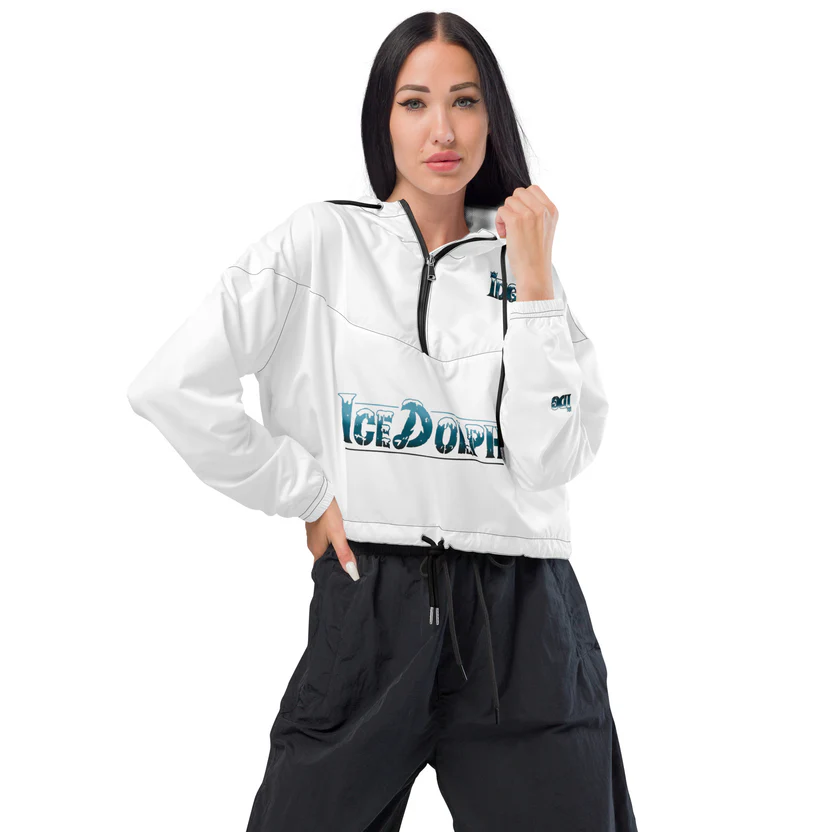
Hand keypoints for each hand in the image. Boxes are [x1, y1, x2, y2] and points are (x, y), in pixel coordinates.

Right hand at [305, 496, 359, 580]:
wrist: (318, 497)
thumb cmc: (326, 515)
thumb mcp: (338, 535)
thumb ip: (344, 553)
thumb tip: (351, 571)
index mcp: (317, 551)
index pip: (324, 567)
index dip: (333, 570)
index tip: (343, 572)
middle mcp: (313, 546)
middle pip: (325, 558)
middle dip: (335, 559)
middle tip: (348, 560)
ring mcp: (313, 537)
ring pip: (324, 548)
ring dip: (333, 549)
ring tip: (345, 548)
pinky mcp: (315, 529)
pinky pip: (323, 539)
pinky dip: (331, 540)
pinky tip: (338, 536)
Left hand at [494, 185, 558, 301]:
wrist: (535, 273)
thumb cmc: (537, 256)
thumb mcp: (545, 228)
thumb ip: (537, 213)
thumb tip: (520, 203)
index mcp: (551, 210)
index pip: (533, 189)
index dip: (523, 201)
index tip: (521, 214)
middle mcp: (542, 210)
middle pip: (519, 193)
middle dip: (513, 207)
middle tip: (514, 223)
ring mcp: (529, 214)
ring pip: (508, 201)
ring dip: (505, 215)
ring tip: (510, 231)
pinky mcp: (516, 221)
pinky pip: (501, 211)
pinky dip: (499, 223)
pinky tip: (505, 234)